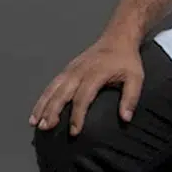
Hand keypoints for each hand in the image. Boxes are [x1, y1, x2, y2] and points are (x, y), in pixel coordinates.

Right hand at [29, 36, 143, 134]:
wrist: (118, 38)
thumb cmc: (127, 61)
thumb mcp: (136, 77)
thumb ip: (131, 98)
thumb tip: (126, 118)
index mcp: (96, 73)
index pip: (83, 97)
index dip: (78, 116)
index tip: (74, 132)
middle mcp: (79, 71)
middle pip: (62, 93)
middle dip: (53, 111)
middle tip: (46, 128)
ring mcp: (71, 70)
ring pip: (52, 89)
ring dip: (43, 106)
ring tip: (36, 123)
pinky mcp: (67, 70)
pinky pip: (51, 85)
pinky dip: (42, 99)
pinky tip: (36, 113)